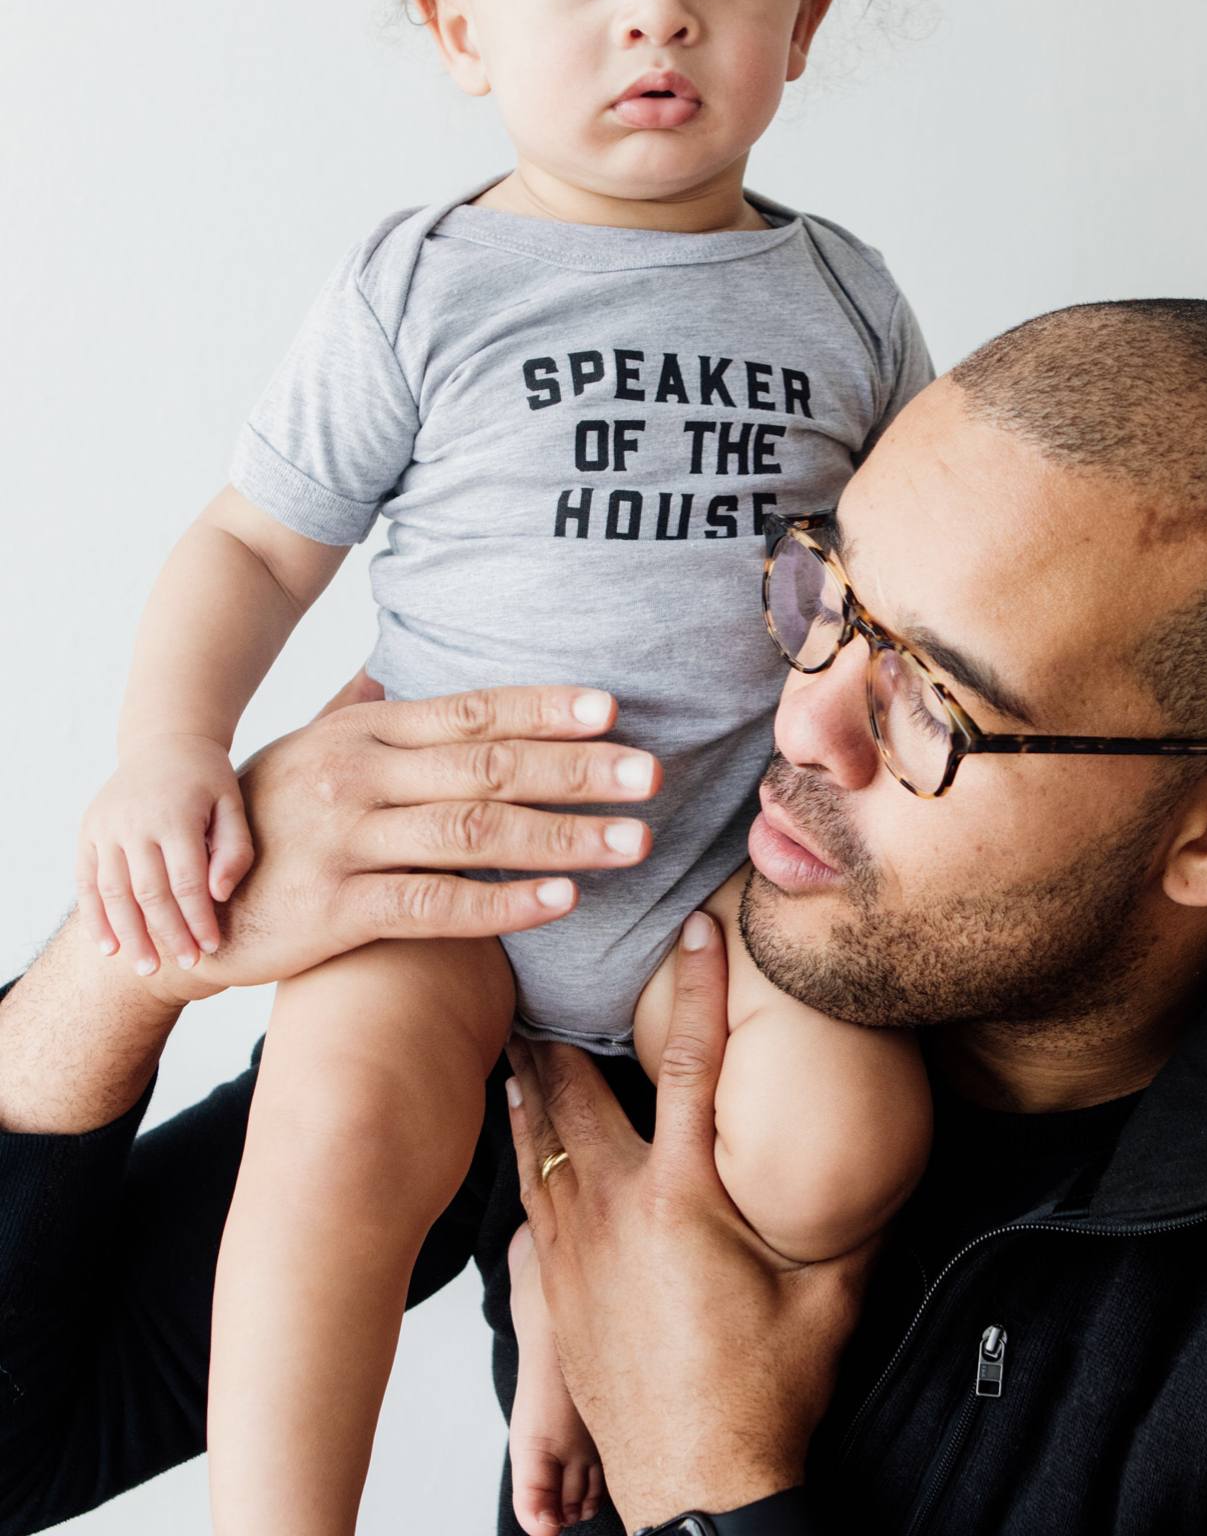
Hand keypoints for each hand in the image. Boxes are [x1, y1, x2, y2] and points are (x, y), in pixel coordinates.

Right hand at [76, 732, 253, 973]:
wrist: (164, 742)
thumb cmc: (207, 780)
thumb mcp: (232, 804)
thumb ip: (235, 848)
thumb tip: (220, 896)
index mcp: (175, 814)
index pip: (187, 882)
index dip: (199, 919)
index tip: (213, 947)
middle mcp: (134, 822)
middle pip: (150, 893)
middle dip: (169, 934)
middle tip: (188, 964)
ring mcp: (105, 828)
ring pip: (114, 893)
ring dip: (130, 935)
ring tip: (148, 968)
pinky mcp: (87, 833)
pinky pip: (86, 884)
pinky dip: (95, 918)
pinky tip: (109, 948)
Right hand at [128, 675, 660, 1007]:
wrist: (179, 910)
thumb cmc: (260, 825)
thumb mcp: (305, 753)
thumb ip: (356, 715)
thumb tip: (383, 673)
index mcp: (363, 730)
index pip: (473, 711)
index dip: (547, 709)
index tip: (615, 711)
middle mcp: (356, 773)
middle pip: (488, 764)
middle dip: (578, 769)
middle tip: (652, 774)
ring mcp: (343, 840)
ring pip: (473, 831)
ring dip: (564, 836)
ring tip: (634, 841)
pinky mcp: (332, 909)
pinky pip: (432, 903)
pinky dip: (502, 903)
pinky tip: (560, 901)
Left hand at [504, 913, 874, 1531]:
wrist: (697, 1485)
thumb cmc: (762, 1396)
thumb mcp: (828, 1299)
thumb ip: (852, 1222)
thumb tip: (887, 1163)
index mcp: (685, 1198)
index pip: (688, 1065)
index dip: (695, 989)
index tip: (693, 932)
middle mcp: (617, 1210)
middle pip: (576, 1093)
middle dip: (561, 1032)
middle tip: (546, 978)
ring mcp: (575, 1252)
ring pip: (539, 1144)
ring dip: (530, 1089)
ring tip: (518, 1043)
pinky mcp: (555, 1293)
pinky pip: (531, 1201)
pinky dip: (524, 1155)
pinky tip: (520, 1140)